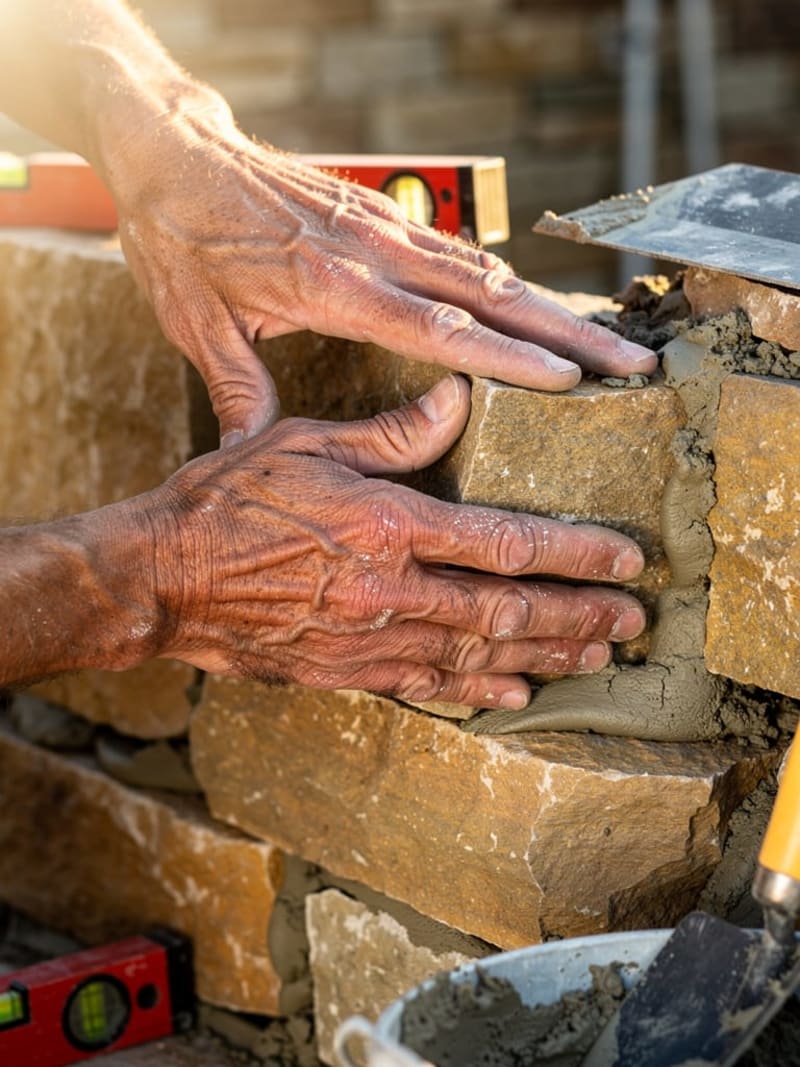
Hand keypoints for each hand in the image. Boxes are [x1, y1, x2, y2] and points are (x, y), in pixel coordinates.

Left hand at [106, 108, 656, 444]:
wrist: (172, 149)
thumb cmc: (181, 236)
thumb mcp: (197, 322)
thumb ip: (238, 390)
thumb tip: (253, 457)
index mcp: (334, 287)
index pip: (442, 328)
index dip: (509, 358)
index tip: (569, 383)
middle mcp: (375, 252)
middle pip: (493, 296)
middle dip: (569, 335)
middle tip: (632, 367)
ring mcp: (385, 228)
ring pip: (489, 271)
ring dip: (554, 307)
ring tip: (610, 344)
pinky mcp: (382, 216)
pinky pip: (461, 251)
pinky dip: (509, 283)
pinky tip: (538, 308)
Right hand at [135, 376, 646, 708]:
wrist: (162, 578)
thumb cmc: (228, 502)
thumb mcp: (307, 443)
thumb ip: (392, 432)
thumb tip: (458, 398)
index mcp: (387, 525)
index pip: (506, 544)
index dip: (575, 554)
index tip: (625, 559)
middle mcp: (389, 590)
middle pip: (508, 611)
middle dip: (579, 615)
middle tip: (631, 621)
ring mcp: (369, 639)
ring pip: (479, 656)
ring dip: (544, 656)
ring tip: (596, 656)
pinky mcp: (345, 671)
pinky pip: (426, 685)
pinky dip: (477, 691)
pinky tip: (516, 693)